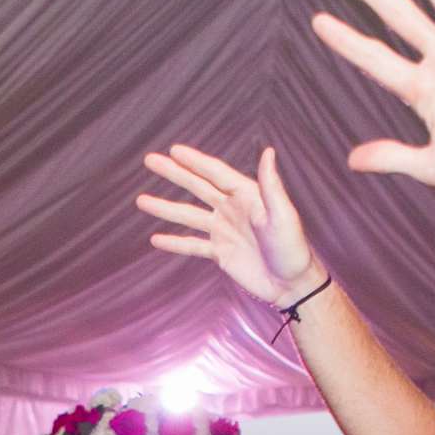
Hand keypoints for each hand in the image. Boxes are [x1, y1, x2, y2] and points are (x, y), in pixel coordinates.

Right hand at [139, 145, 326, 307]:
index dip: (194, 161)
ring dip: (165, 208)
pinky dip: (174, 243)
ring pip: (188, 216)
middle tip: (150, 160)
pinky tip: (155, 239)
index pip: (215, 173)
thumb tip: (268, 151)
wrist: (291, 285)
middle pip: (196, 187)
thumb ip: (271, 185)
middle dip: (173, 174)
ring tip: (141, 201)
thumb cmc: (292, 248)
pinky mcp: (220, 253)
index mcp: (246, 195)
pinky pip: (192, 245)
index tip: (173, 150)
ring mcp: (223, 231)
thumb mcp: (283, 215)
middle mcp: (231, 209)